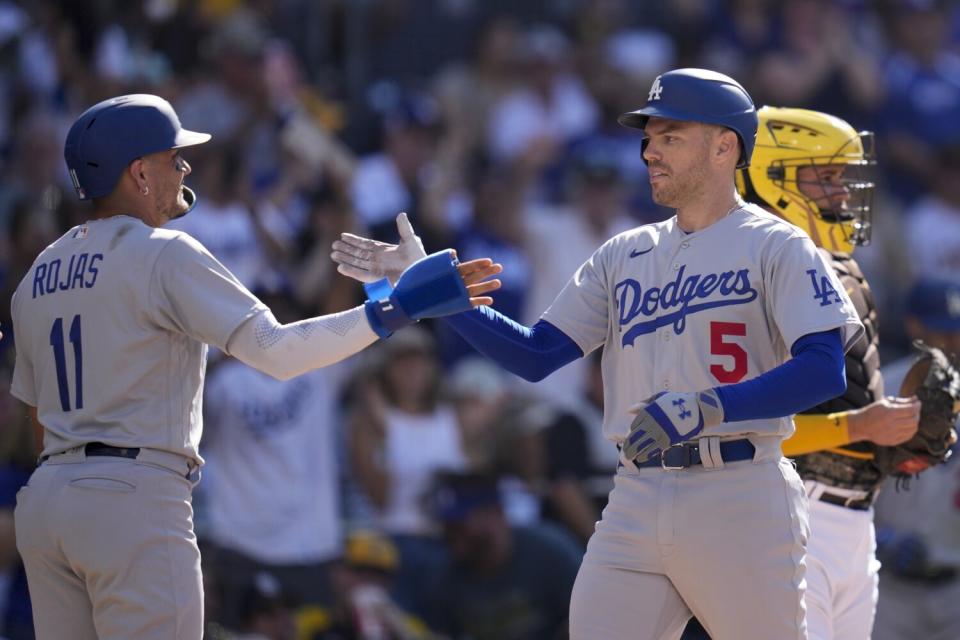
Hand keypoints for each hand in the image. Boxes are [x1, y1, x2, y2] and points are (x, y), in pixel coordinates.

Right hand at [332, 212, 425, 283]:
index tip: (342, 236)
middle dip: (346, 250)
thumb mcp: (410, 240)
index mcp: (383, 251)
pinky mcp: (377, 278)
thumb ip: (404, 228)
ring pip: (356, 263)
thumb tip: (401, 214)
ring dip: (345, 259)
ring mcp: (376, 269)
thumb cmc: (418, 258)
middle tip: (333, 245)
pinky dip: (351, 271)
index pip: (365, 244)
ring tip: (333, 255)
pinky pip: (361, 275)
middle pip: (358, 254)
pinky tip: (340, 268)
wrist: (421, 273)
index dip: (354, 240)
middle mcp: (378, 260)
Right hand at [364, 250, 500, 337]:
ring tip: (498, 282)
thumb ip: (442, 260)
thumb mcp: (425, 267)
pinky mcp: (455, 306)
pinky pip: (472, 304)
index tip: (488, 261)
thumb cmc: (412, 282)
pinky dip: (481, 302)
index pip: (468, 266)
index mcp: (448, 273)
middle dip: (488, 271)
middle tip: (499, 267)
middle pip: (475, 276)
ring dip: (488, 286)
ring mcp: (457, 295)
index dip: (479, 264)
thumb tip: (454, 253)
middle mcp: (455, 283)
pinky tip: (490, 301)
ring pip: (476, 289)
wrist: (408, 302)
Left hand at [622, 390, 723, 463]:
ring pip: (642, 445)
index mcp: (649, 411)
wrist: (697, 408)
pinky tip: (641, 458)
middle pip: (635, 436)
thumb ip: (644, 404)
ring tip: (629, 457)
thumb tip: (628, 410)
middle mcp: (652, 422)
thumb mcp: (659, 397)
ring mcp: (660, 431)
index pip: (635, 424)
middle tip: (625, 452)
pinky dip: (646, 454)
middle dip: (629, 445)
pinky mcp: (668, 440)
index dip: (632, 431)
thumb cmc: (678, 401)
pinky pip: (654, 449)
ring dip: (634, 452)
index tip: (631, 436)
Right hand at [847, 396, 920, 445]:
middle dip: (917, 413)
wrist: (861, 426)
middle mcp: (892, 425)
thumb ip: (901, 401)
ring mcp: (893, 434)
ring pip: (913, 429)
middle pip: (914, 420)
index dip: (917, 406)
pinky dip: (911, 430)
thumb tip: (915, 399)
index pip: (911, 410)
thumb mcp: (885, 402)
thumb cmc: (873, 412)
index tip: (918, 403)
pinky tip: (907, 425)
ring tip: (911, 417)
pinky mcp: (893, 441)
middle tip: (915, 410)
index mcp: (889, 413)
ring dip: (915, 422)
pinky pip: (908, 436)